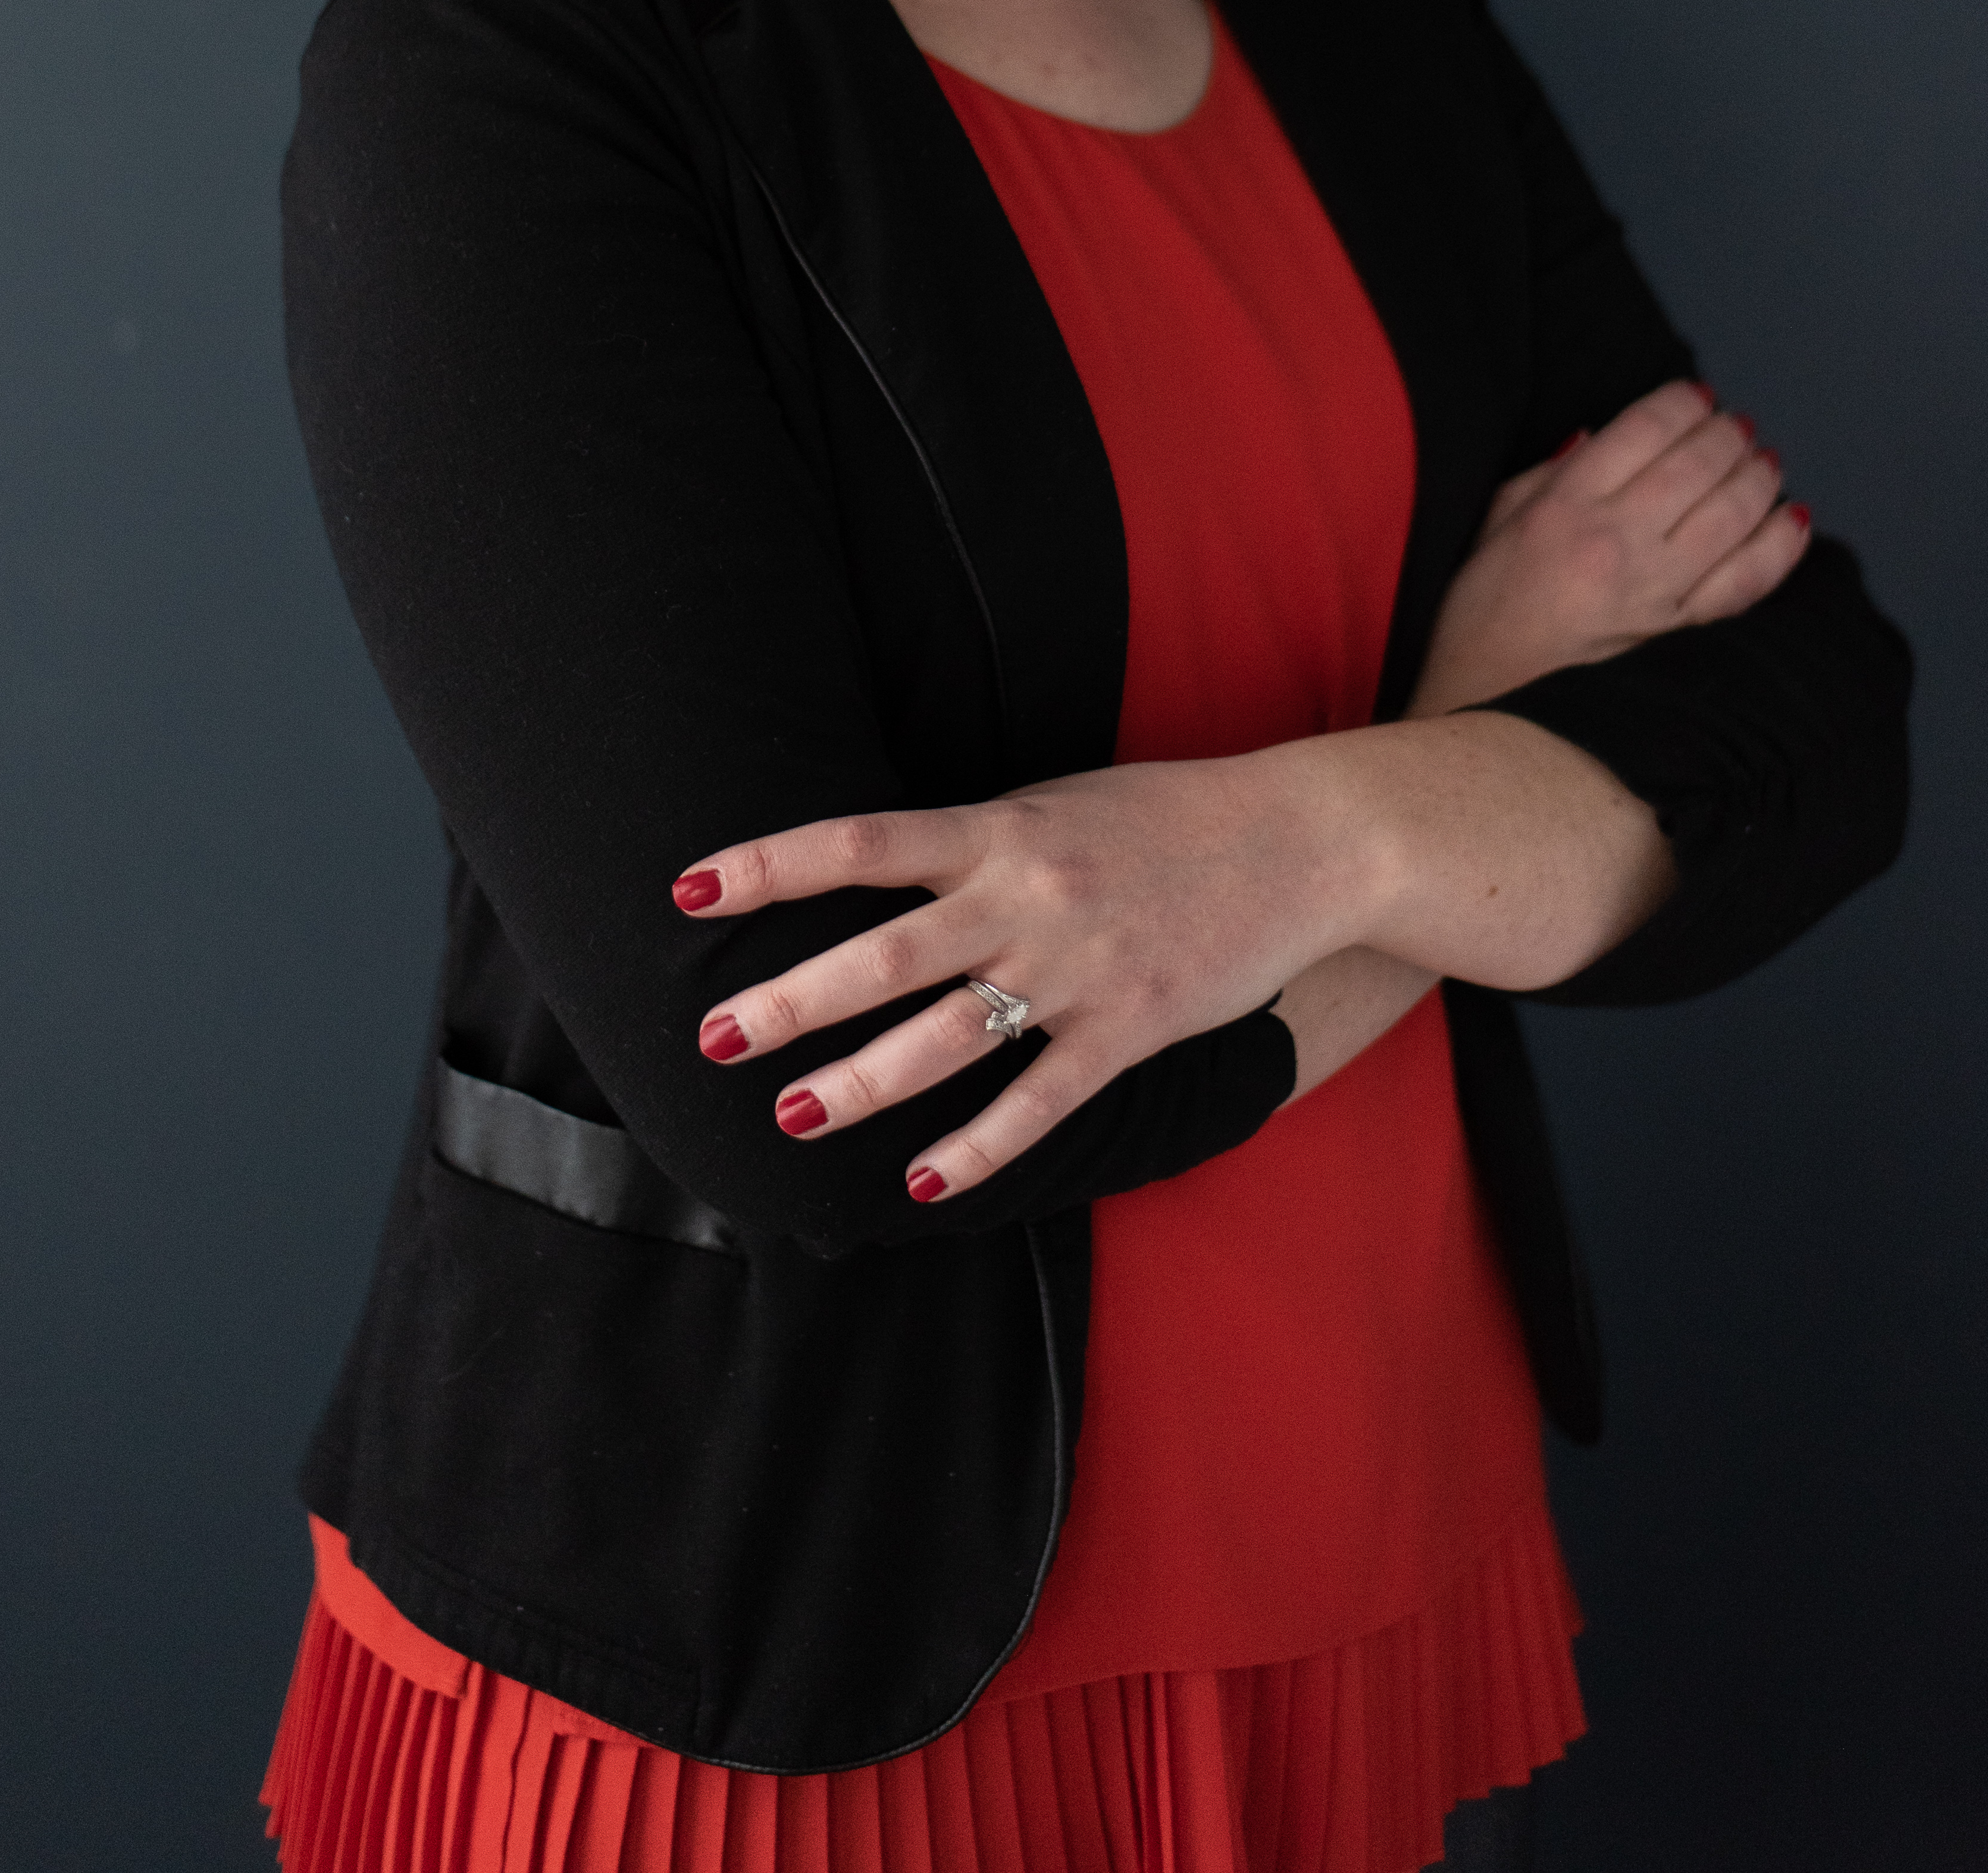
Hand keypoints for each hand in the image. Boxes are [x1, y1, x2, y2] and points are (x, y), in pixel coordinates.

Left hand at [671, 749, 1337, 1205]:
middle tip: (715, 1036)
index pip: (860, 844)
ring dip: (861, 1083)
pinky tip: (921, 1183)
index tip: (690, 890)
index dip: (770, 866)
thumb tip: (877, 868)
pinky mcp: (1129, 1029)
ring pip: (948, 1040)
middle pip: (885, 956)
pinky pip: (1040, 1103)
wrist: (1297, 839)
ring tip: (789, 1115)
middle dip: (792, 1002)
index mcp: (1001, 829)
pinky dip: (977, 1149)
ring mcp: (1078, 970)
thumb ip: (974, 840)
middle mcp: (1028, 898)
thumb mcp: (1056, 803)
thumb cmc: (1164, 815)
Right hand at [1409, 378, 1808, 718]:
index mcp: (1564, 507)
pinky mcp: (1680, 637)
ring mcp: (1654, 593)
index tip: (1698, 396)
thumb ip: (1550, 473)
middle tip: (1737, 426)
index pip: (1645, 429)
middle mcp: (1615, 544)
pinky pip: (1748, 583)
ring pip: (1733, 515)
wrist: (1482, 707)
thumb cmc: (1478, 613)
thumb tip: (1602, 434)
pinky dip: (1779, 547)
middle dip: (1728, 435)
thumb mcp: (1496, 523)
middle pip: (1698, 465)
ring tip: (1763, 462)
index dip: (1683, 402)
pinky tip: (1792, 520)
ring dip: (1759, 478)